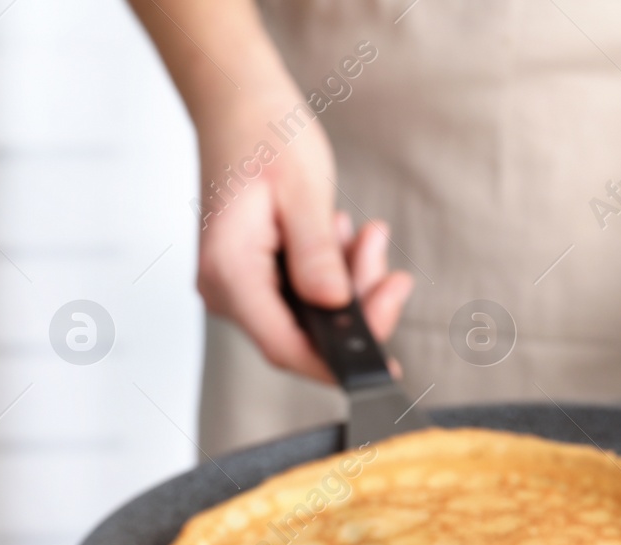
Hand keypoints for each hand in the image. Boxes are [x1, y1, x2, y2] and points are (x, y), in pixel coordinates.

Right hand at [194, 99, 412, 382]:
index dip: (335, 364)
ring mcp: (237, 285)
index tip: (383, 367)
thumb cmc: (263, 132)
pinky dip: (332, 274)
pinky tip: (342, 236)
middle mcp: (226, 288)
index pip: (284, 346)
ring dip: (348, 285)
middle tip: (394, 274)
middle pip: (301, 335)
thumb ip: (317, 254)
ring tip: (366, 236)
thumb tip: (335, 305)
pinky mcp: (252, 276)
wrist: (235, 102)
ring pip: (307, 316)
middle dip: (356, 309)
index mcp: (230, 271)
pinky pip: (300, 295)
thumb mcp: (302, 190)